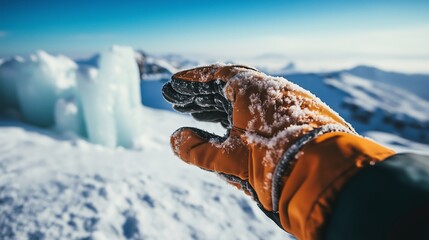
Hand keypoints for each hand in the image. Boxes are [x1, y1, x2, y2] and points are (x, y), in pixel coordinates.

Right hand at [162, 64, 355, 213]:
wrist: (326, 175)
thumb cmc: (275, 162)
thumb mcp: (229, 158)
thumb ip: (197, 150)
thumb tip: (176, 139)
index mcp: (252, 88)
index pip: (217, 75)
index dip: (193, 79)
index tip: (175, 82)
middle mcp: (269, 90)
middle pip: (227, 88)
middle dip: (200, 95)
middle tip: (177, 101)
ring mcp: (284, 104)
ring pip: (243, 101)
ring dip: (217, 107)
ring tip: (196, 114)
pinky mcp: (296, 119)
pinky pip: (259, 112)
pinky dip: (238, 117)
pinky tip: (228, 127)